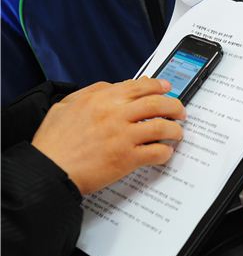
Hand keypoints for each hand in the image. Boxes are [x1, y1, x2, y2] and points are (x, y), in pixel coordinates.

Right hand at [32, 77, 185, 193]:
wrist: (47, 169)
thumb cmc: (54, 141)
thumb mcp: (67, 105)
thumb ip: (92, 92)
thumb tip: (114, 86)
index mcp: (102, 99)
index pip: (140, 86)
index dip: (159, 86)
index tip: (168, 89)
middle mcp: (116, 114)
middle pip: (158, 103)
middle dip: (175, 106)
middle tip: (181, 112)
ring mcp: (123, 136)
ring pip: (162, 127)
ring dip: (175, 130)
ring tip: (177, 133)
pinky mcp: (127, 158)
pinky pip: (157, 152)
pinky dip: (165, 152)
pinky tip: (164, 153)